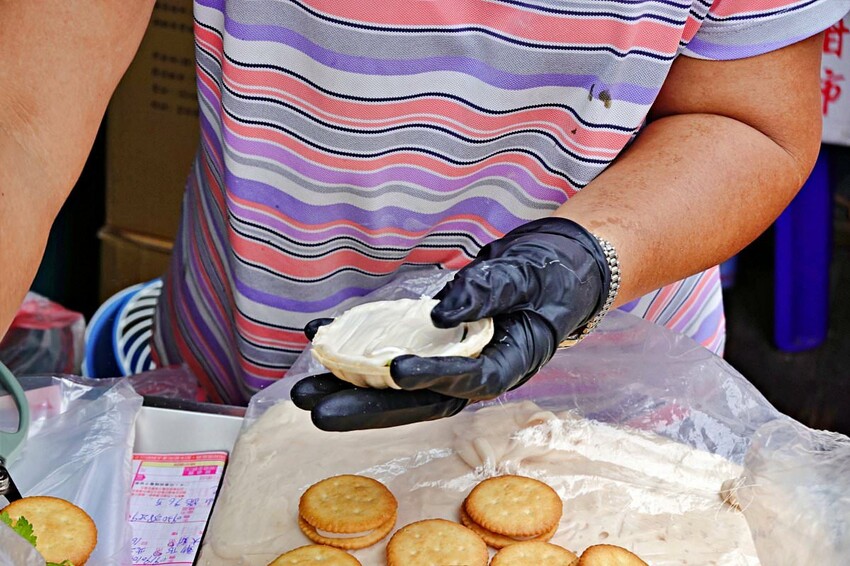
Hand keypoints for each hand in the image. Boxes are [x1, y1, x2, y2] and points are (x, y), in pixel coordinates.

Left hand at [292, 217, 613, 430]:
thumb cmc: (545, 278)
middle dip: (365, 406)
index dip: (431, 378)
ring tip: (304, 391)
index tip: (394, 371)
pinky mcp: (427, 347)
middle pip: (416, 400)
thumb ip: (489, 291)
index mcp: (505, 364)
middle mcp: (470, 373)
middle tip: (316, 409)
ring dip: (348, 389)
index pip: (466, 380)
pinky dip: (352, 347)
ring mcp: (445, 362)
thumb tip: (442, 312)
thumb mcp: (527, 277)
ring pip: (394, 387)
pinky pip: (388, 354)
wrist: (544, 275)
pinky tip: (318, 335)